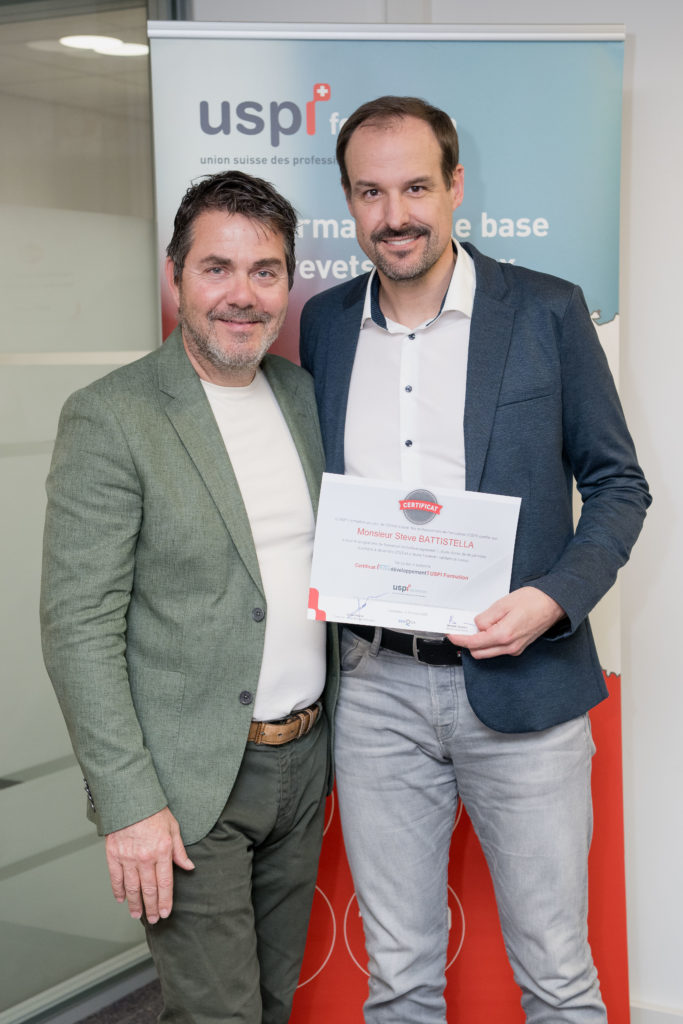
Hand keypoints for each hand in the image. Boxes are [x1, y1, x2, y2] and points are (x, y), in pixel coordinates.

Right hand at [105, 807, 193, 923]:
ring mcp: (127, 858)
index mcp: (162, 851)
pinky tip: (122, 899)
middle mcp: (145, 858)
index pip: (165, 883)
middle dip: (152, 907)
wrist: (130, 798)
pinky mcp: (113, 855)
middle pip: (149, 889)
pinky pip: (116, 878)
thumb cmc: (153, 811)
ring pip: (132, 888)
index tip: (166, 912)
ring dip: (135, 904)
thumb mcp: (173, 827)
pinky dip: (118, 890)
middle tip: (154, 919)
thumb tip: (189, 866)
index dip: (166, 901)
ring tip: (137, 915)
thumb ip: (180, 850)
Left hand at [447, 587, 565, 659]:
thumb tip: (476, 626)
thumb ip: (486, 617)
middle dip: (468, 642)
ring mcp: (515, 649)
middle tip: (464, 628)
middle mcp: (509, 646)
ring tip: (480, 625)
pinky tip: (492, 627)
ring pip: (488, 652)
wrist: (554, 604)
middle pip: (479, 653)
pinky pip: (498, 648)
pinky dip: (490, 641)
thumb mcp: (503, 604)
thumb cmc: (533, 600)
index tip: (451, 635)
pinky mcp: (519, 647)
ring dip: (479, 642)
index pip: (474, 643)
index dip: (459, 640)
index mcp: (504, 635)